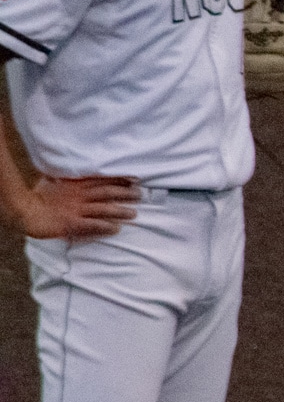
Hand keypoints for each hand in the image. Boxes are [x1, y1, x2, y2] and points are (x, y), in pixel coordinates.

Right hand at [12, 175, 138, 241]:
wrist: (25, 211)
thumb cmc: (39, 197)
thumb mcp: (55, 182)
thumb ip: (68, 178)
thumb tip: (74, 173)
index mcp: (75, 185)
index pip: (100, 180)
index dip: (118, 179)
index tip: (134, 179)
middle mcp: (78, 196)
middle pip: (106, 193)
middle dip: (125, 193)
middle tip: (140, 195)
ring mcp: (76, 210)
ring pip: (103, 209)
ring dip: (120, 211)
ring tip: (134, 213)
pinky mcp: (71, 223)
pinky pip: (92, 225)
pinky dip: (105, 226)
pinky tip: (116, 228)